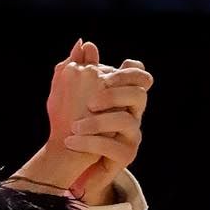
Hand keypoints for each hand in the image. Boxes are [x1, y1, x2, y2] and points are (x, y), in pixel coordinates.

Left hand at [47, 38, 152, 204]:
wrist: (73, 165)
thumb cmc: (77, 128)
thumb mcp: (75, 98)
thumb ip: (81, 70)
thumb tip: (84, 43)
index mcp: (123, 97)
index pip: (139, 75)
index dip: (127, 72)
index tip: (103, 77)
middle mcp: (133, 113)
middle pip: (139, 94)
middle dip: (115, 94)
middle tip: (90, 102)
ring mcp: (132, 135)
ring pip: (126, 121)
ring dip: (98, 122)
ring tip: (74, 127)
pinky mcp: (125, 156)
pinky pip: (112, 147)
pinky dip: (89, 143)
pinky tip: (70, 141)